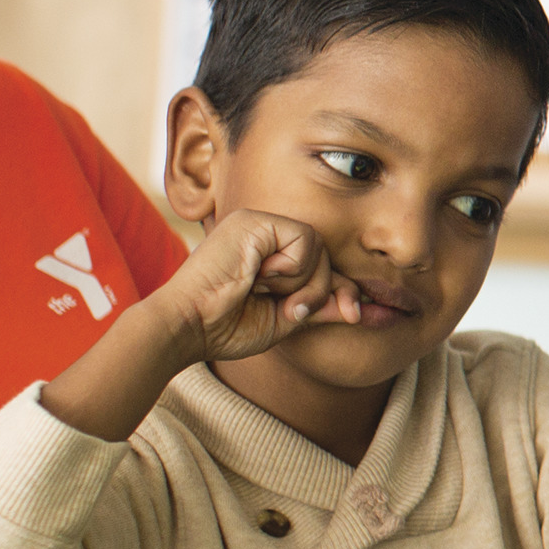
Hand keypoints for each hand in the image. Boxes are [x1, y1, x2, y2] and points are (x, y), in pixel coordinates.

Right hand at [156, 209, 357, 364]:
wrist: (187, 328)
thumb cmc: (225, 327)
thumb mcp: (285, 320)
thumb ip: (321, 307)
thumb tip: (361, 309)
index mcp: (269, 256)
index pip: (322, 265)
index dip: (341, 290)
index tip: (354, 315)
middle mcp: (264, 235)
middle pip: (326, 256)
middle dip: (318, 290)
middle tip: (288, 308)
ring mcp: (258, 224)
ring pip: (319, 247)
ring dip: (302, 282)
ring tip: (263, 291)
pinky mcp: (254, 221)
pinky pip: (304, 239)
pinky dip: (292, 267)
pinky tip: (259, 277)